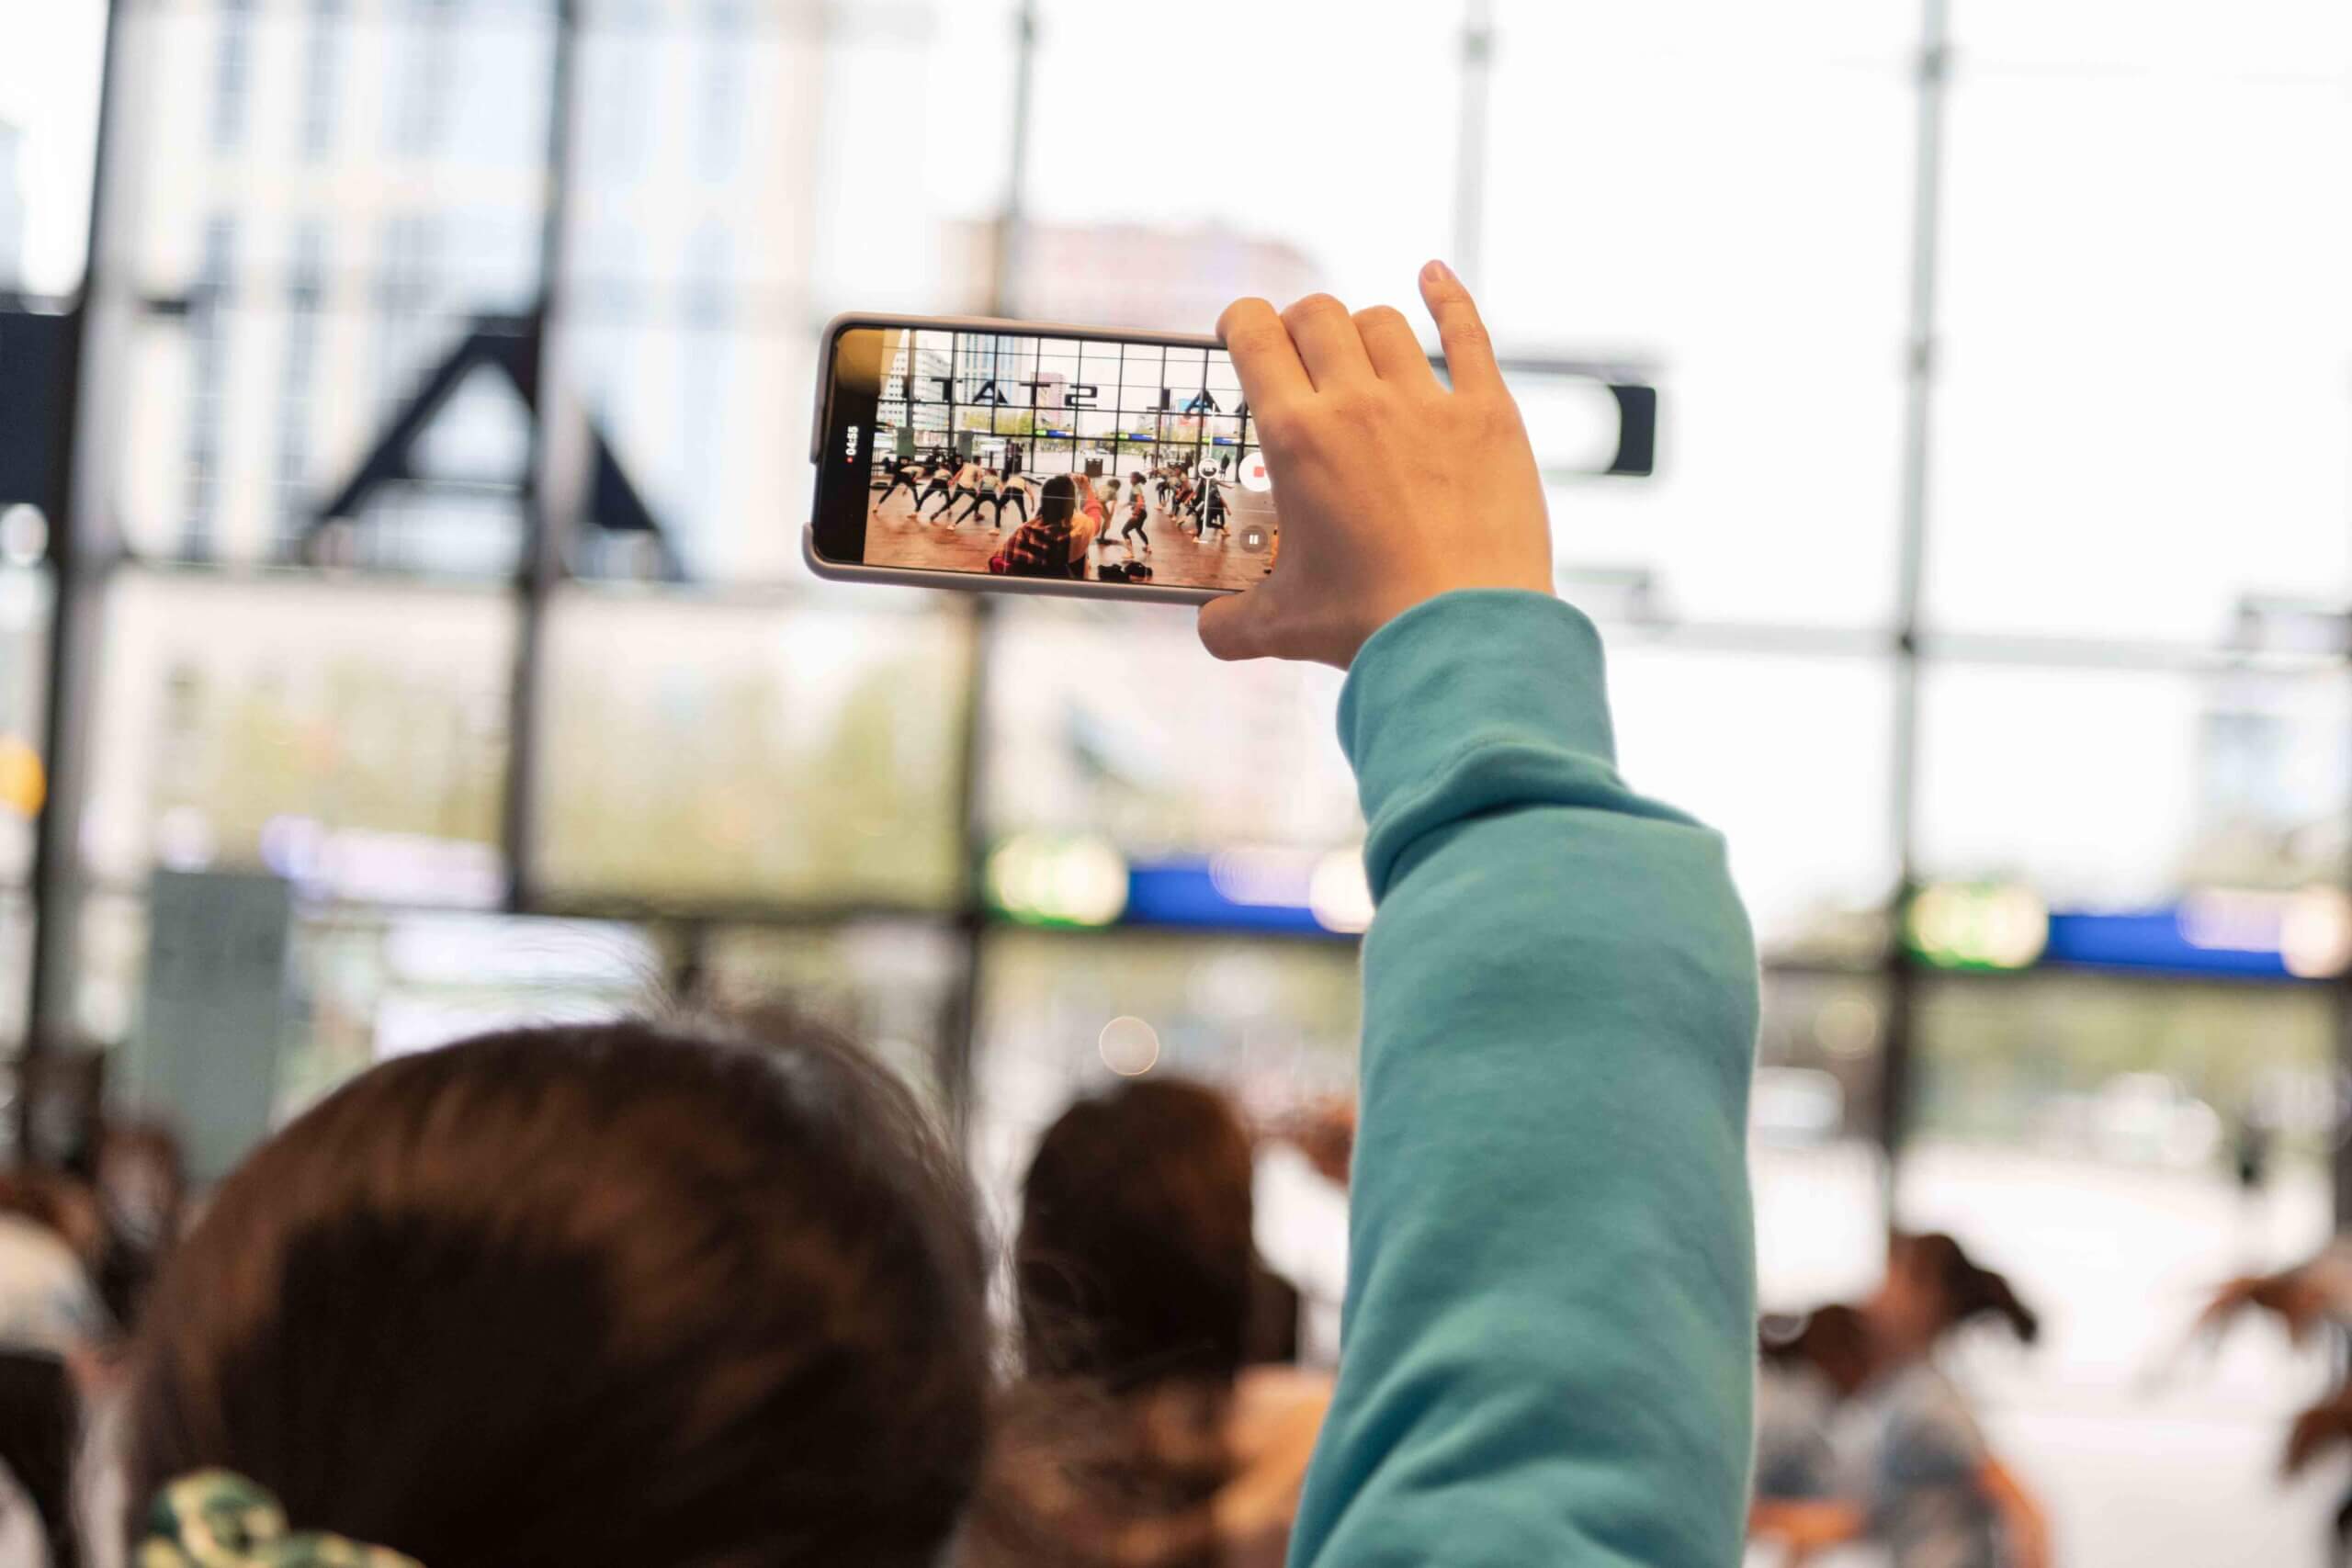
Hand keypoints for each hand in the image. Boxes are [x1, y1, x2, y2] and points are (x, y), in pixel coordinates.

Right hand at [1199, 261, 1553, 667]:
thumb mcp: (1283, 626)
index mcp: (1296, 437)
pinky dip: (1448, 297)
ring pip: (1383, 322)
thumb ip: (1231, 622)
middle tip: (1299, 354)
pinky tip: (1434, 275)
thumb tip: (1210, 630)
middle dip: (1299, 324)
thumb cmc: (1369, 625)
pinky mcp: (1489, 415)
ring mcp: (1428, 403)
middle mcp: (1357, 402)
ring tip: (1358, 355)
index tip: (1242, 333)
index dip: (1243, 322)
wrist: (1464, 634)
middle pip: (1318, 314)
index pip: (1255, 334)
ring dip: (1361, 328)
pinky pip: (1467, 333)